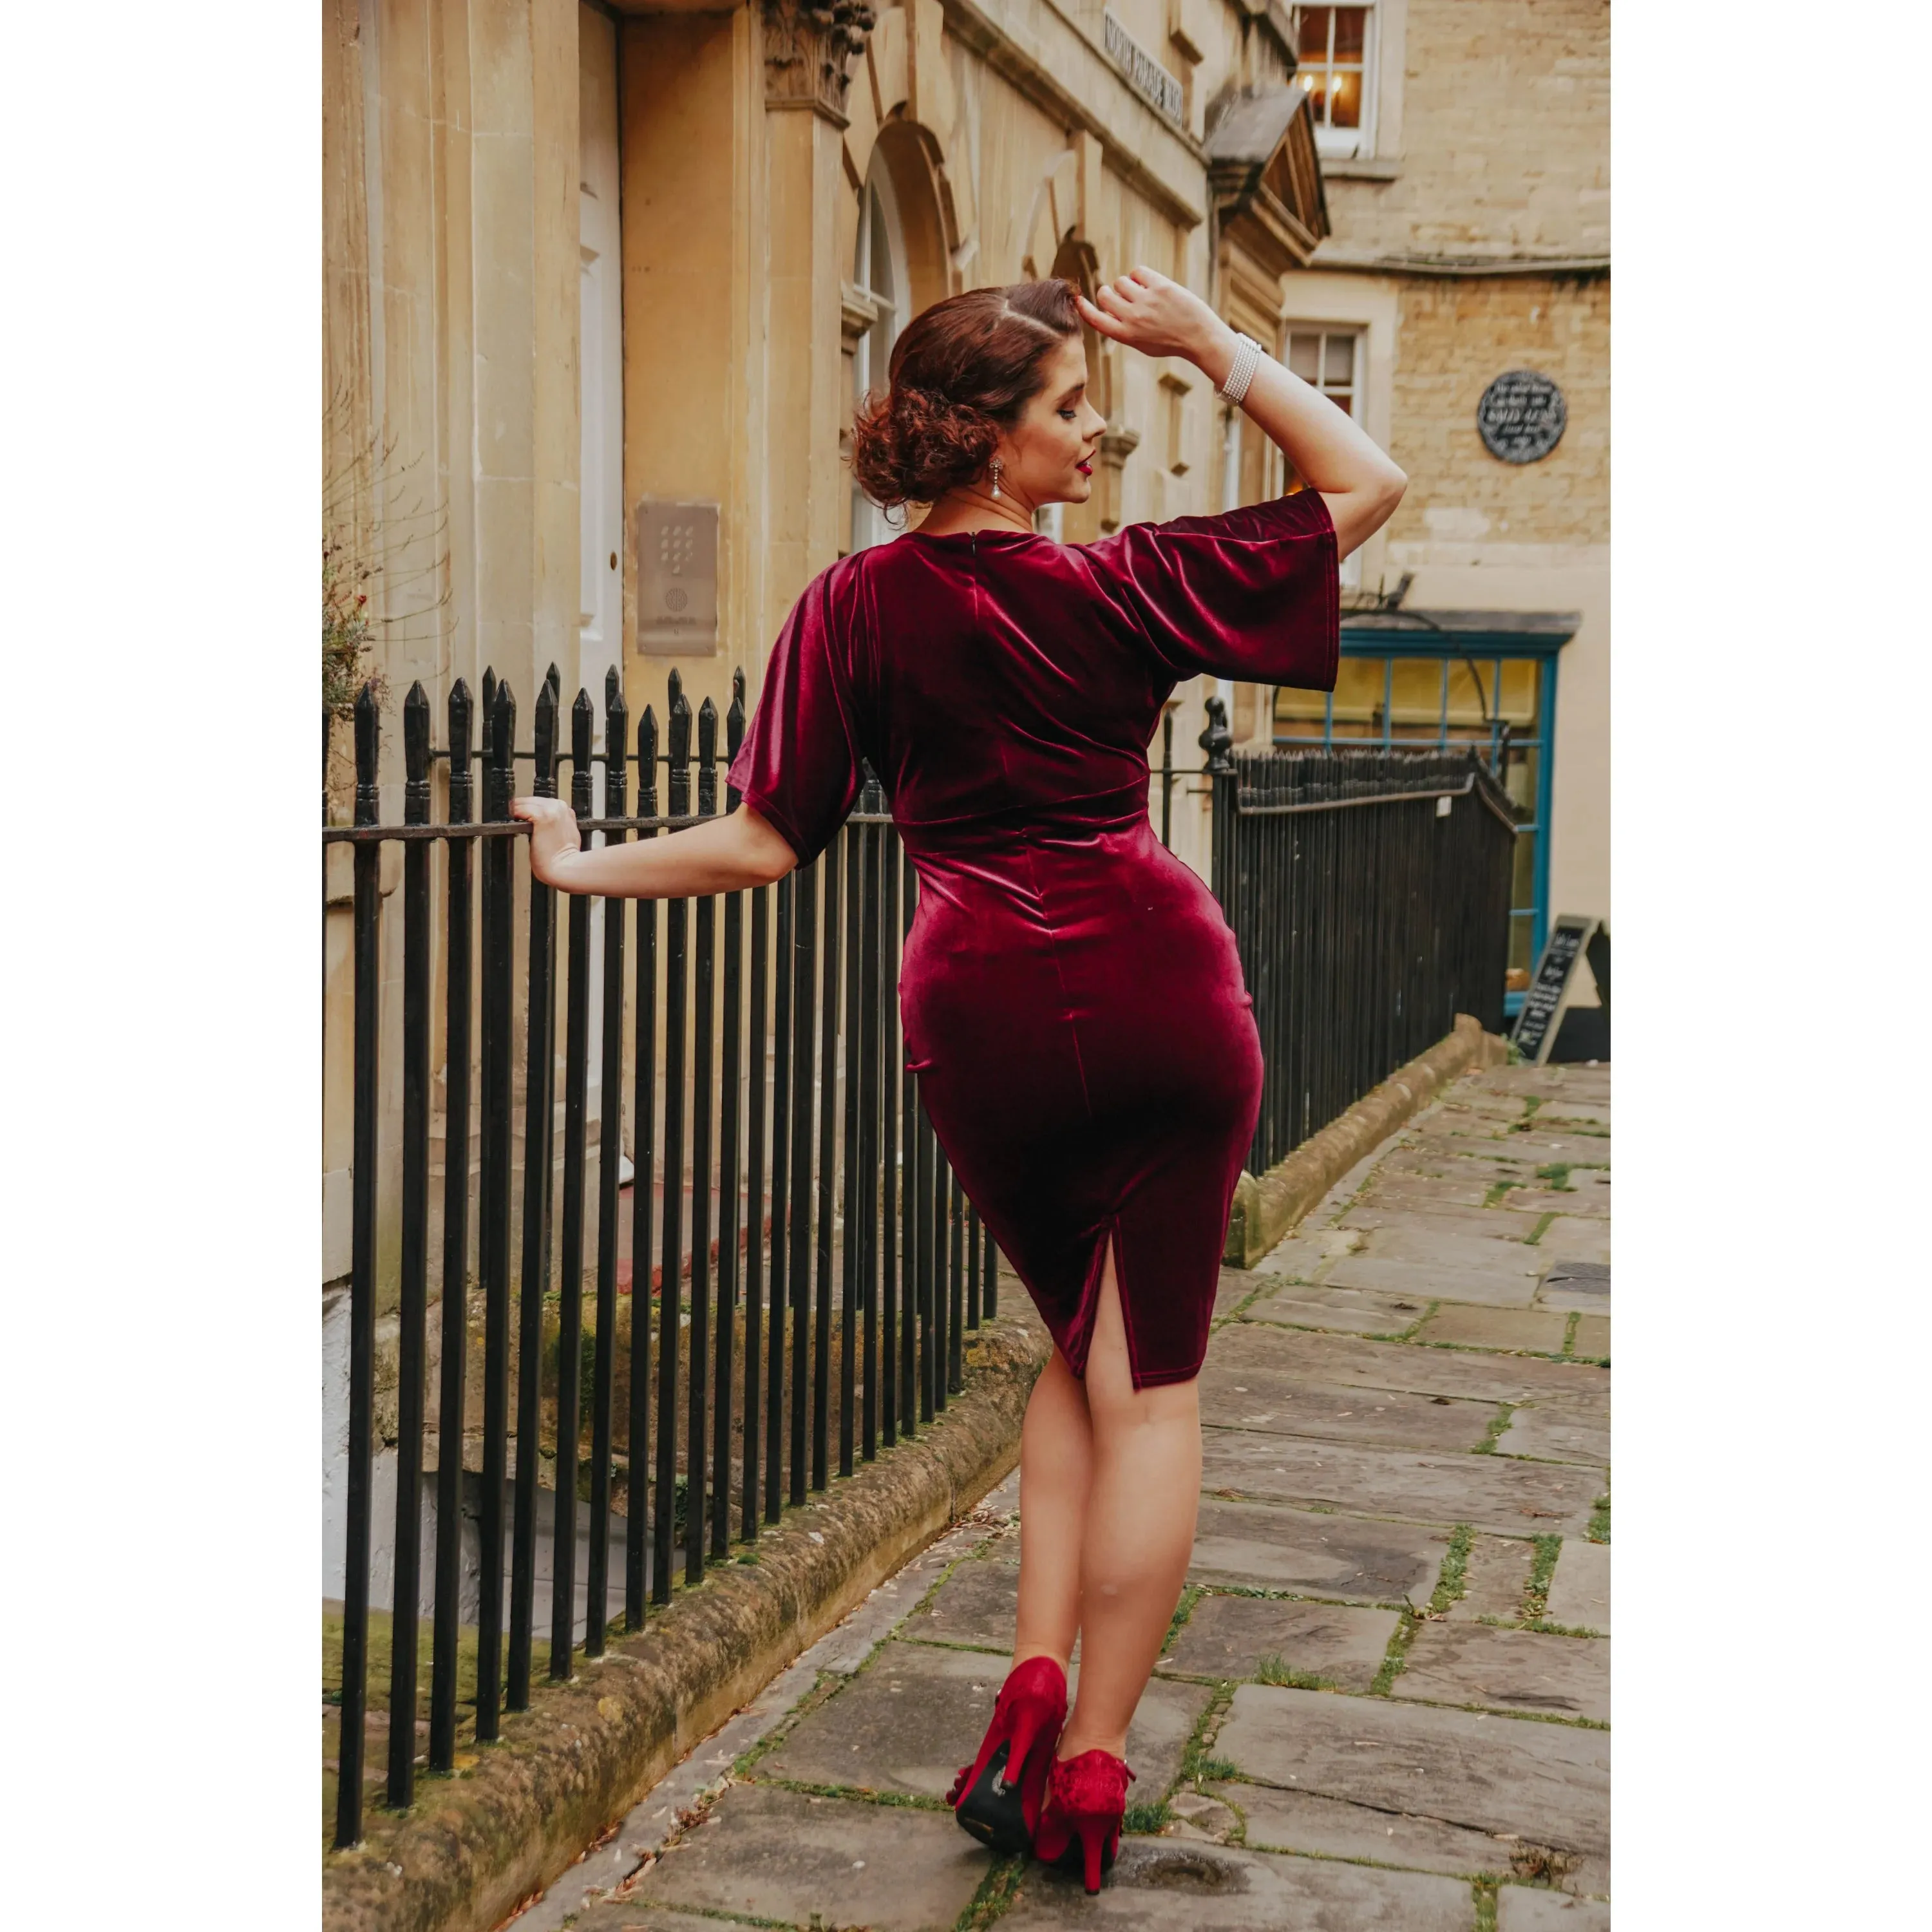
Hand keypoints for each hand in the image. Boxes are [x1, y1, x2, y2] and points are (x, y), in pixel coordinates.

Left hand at [510, 794, 582, 887]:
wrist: (565, 868)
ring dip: (516, 810)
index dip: (529, 809)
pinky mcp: (542, 816)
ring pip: (526, 802)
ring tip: (510, 819)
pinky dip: (514, 814)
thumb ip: (556, 825)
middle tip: (513, 818)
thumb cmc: (564, 859)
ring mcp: (552, 810)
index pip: (542, 803)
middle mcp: (560, 807)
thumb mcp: (566, 836)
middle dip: (522, 808)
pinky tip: (510, 821)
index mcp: (566, 811)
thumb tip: (540, 826)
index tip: (520, 817)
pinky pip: (521, 809)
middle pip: (533, 800)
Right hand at [1074, 267, 1232, 372]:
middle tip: (1122, 296)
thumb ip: (1123, 329)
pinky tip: (1150, 284)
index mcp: (1126, 335)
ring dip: (1127, 284)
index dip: (1083, 308)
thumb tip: (1107, 310)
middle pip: (1105, 295)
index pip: (1096, 319)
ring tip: (1141, 292)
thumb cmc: (1170, 341)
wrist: (1199, 337)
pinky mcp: (1159, 286)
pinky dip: (1140, 276)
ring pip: (1120, 281)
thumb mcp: (1142, 344)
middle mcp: (1132, 318)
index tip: (1077, 299)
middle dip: (1109, 293)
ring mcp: (1146, 301)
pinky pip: (1137, 271)